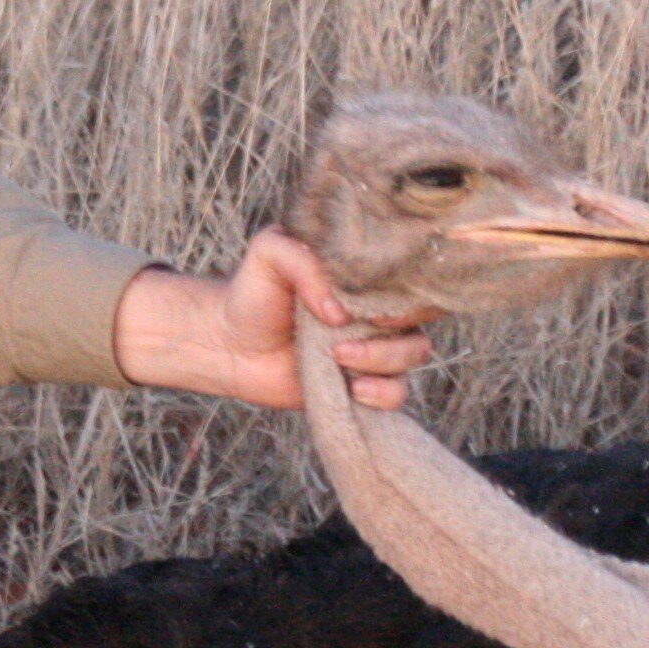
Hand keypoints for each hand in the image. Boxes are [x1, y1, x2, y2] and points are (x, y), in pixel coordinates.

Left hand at [108, 231, 432, 411]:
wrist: (228, 343)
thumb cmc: (252, 292)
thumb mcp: (270, 254)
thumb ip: (305, 262)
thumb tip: (339, 311)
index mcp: (364, 276)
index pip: (413, 278)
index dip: (407, 293)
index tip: (372, 306)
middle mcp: (376, 310)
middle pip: (419, 318)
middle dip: (390, 332)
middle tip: (341, 334)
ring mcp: (373, 348)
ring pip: (414, 354)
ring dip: (382, 360)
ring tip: (337, 358)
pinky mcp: (363, 384)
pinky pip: (398, 394)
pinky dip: (384, 394)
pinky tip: (354, 390)